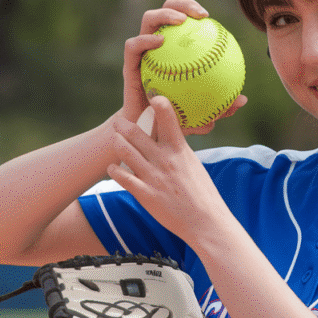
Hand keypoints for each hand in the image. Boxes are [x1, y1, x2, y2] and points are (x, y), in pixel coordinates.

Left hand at [108, 95, 223, 244]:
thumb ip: (179, 150)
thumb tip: (172, 137)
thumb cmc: (203, 194)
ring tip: (114, 140)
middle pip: (136, 133)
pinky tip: (111, 168)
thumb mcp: (194, 165)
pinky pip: (122, 177)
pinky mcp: (145, 194)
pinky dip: (114, 170)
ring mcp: (153, 176)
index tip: (152, 96)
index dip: (158, 103)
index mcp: (179, 150)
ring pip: (125, 151)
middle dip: (123, 124)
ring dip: (117, 143)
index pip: (168, 118)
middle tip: (117, 121)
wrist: (205, 222)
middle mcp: (164, 160)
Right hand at [121, 0, 246, 135]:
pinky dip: (145, 40)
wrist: (148, 131)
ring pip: (149, 19)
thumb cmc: (175, 119)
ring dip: (164, 14)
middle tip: (198, 14)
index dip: (194, 10)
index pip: (183, 20)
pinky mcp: (129, 64)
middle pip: (167, 10)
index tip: (208, 17)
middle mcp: (157, 44)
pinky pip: (133, 46)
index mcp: (173, 49)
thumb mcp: (202, 113)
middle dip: (181, 3)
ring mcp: (141, 52)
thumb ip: (220, 107)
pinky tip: (158, 42)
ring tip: (180, 20)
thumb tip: (242, 101)